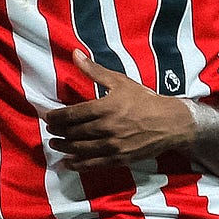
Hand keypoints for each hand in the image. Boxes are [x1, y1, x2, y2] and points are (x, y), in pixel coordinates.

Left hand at [45, 49, 196, 170]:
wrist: (170, 122)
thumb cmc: (145, 100)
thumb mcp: (120, 81)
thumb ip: (94, 70)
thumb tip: (75, 54)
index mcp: (106, 107)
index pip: (72, 115)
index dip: (56, 117)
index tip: (48, 117)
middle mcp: (107, 128)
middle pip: (73, 132)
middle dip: (58, 131)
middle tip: (50, 130)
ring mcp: (112, 145)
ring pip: (79, 149)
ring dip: (63, 147)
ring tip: (55, 144)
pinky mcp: (118, 159)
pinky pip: (92, 164)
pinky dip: (77, 164)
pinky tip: (67, 162)